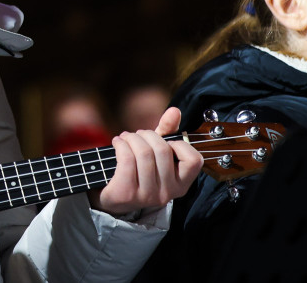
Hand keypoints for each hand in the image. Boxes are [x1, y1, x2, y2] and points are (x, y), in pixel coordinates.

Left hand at [87, 106, 202, 216]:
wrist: (113, 196)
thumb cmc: (139, 169)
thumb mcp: (156, 151)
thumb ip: (168, 131)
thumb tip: (175, 110)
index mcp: (181, 185)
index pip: (194, 160)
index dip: (179, 145)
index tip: (165, 143)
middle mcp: (168, 194)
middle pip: (162, 150)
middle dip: (147, 135)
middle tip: (137, 135)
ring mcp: (148, 196)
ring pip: (144, 153)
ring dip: (131, 138)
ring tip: (125, 138)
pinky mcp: (126, 194)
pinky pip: (126, 159)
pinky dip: (120, 144)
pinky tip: (117, 142)